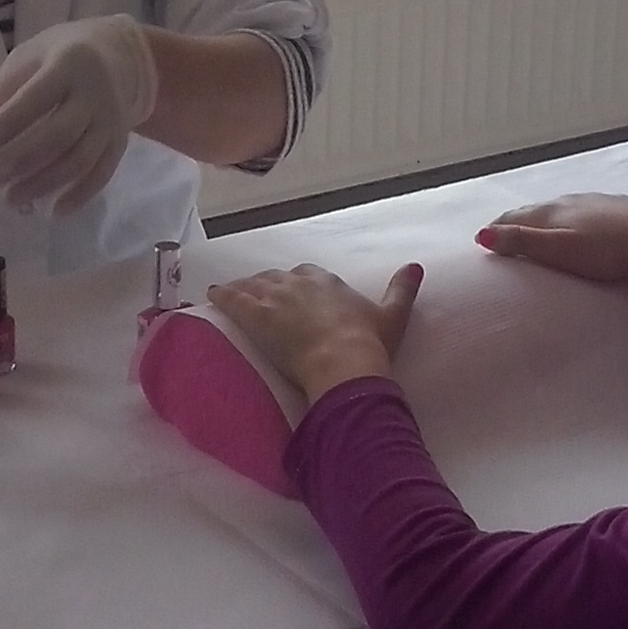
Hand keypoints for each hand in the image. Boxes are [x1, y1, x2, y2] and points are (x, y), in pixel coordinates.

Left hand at [0, 14, 158, 214]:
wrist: (115, 54)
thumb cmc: (57, 56)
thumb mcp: (26, 59)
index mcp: (68, 64)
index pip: (38, 98)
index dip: (9, 123)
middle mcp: (95, 93)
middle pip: (60, 135)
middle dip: (22, 160)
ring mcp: (112, 120)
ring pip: (80, 159)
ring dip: (44, 184)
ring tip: (11, 199)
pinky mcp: (121, 141)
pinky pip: (103, 173)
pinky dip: (80, 196)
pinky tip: (54, 212)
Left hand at [209, 262, 422, 401]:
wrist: (344, 362)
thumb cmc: (369, 344)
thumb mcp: (393, 315)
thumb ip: (402, 289)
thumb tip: (416, 266)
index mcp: (329, 282)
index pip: (308, 275)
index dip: (299, 284)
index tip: (296, 293)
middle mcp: (300, 283)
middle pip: (276, 278)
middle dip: (268, 286)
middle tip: (263, 299)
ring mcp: (275, 297)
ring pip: (253, 286)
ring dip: (243, 290)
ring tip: (233, 295)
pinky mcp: (256, 315)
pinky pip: (232, 299)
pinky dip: (221, 296)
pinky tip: (211, 296)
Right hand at [475, 194, 627, 282]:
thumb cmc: (606, 252)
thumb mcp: (558, 250)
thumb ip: (521, 241)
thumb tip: (482, 234)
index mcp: (550, 212)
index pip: (513, 217)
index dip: (495, 228)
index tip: (482, 238)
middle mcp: (568, 200)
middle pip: (533, 210)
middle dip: (514, 221)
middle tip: (502, 233)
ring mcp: (593, 201)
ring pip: (558, 207)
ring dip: (541, 218)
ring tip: (535, 230)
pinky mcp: (614, 206)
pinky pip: (581, 210)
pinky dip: (568, 218)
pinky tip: (577, 225)